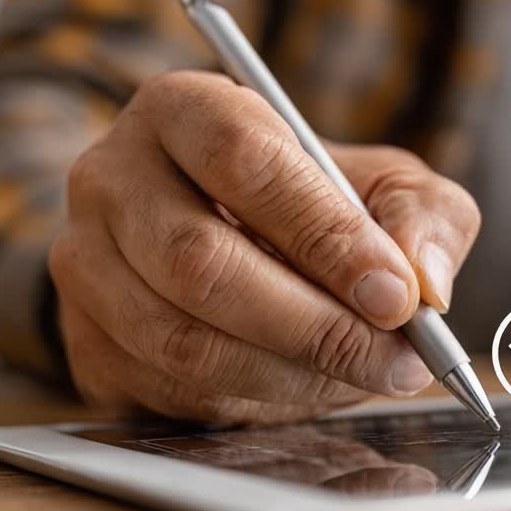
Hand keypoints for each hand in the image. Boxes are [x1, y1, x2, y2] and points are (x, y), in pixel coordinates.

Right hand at [49, 71, 479, 422]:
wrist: (228, 242)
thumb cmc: (312, 203)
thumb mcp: (385, 185)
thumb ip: (423, 215)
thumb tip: (425, 282)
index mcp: (183, 109)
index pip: (244, 161)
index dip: (325, 235)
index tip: (396, 294)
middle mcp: (112, 179)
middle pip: (202, 262)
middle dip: (317, 325)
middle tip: (396, 358)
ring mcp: (85, 264)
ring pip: (184, 339)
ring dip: (293, 374)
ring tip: (367, 375)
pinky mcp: (85, 341)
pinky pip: (172, 389)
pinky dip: (257, 401)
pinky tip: (309, 387)